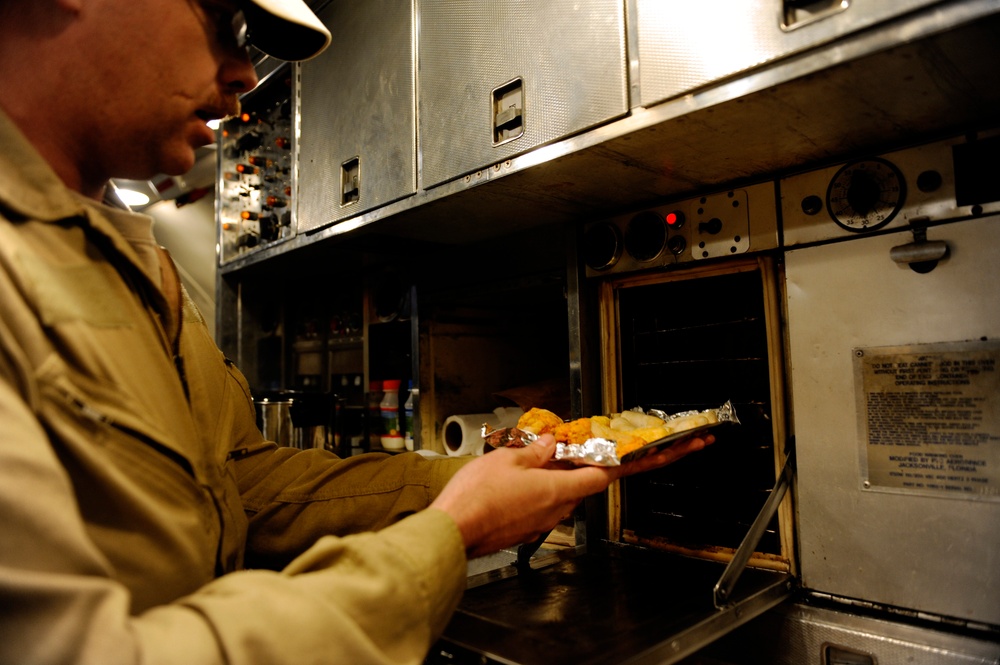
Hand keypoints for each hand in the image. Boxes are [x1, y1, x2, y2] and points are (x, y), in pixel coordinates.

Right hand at [430, 432, 713, 558]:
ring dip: (558, 471)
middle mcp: (561, 507)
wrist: (453, 532)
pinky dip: (539, 483)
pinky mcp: (529, 525)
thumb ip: (536, 450)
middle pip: (589, 477)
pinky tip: (517, 473)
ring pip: (563, 487)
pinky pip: (544, 498)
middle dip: (592, 459)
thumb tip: (550, 445)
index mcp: (564, 488)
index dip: (652, 459)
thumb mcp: (509, 458)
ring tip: (530, 454)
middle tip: (593, 444)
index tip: (681, 449)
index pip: (617, 470)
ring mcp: (545, 518)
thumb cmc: (478, 499)